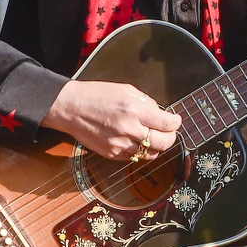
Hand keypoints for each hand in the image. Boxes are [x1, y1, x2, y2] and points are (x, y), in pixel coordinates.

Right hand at [41, 80, 180, 159]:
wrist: (70, 108)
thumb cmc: (95, 95)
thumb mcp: (124, 89)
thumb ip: (145, 101)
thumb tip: (159, 112)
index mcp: (134, 109)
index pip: (167, 123)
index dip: (176, 123)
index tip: (175, 121)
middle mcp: (128, 128)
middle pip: (163, 143)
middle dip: (171, 138)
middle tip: (169, 132)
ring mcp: (120, 144)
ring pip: (150, 154)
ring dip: (156, 147)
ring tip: (152, 138)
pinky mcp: (111, 153)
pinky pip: (134, 158)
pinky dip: (139, 151)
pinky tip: (135, 141)